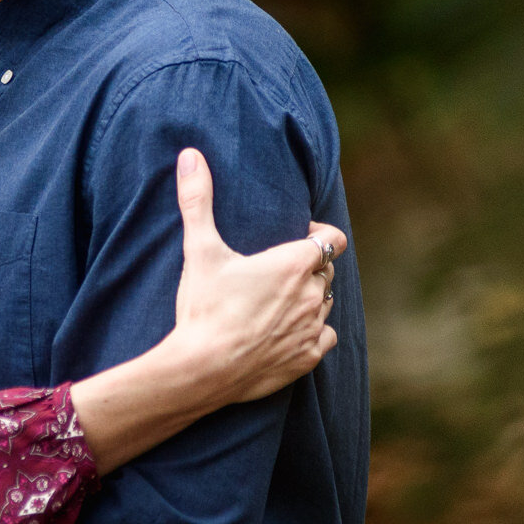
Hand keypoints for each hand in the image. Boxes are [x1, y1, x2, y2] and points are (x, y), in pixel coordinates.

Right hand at [164, 147, 344, 404]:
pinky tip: (288, 332)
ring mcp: (312, 328)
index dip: (317, 235)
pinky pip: (326, 337)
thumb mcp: (200, 250)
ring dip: (310, 299)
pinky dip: (313, 333)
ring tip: (277, 302)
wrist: (201, 369)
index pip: (332, 239)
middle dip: (309, 268)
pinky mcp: (307, 358)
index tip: (294, 238)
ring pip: (325, 303)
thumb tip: (190, 155)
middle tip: (275, 272)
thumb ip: (198, 200)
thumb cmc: (203, 307)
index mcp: (294, 264)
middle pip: (327, 271)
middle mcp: (312, 294)